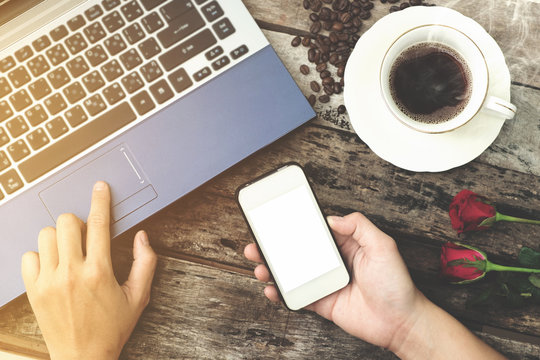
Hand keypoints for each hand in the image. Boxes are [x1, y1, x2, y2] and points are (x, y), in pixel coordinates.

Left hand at [21, 181, 157, 359]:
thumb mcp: (138, 297)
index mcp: (99, 272)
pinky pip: (28, 257)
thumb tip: (141, 237)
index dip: (101, 200)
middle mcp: (71, 273)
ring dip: (59, 237)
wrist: (83, 357)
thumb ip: (145, 263)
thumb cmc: (112, 328)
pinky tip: (53, 265)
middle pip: (66, 223)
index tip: (100, 187)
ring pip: (45, 236)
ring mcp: (49, 281)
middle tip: (85, 237)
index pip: (98, 224)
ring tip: (69, 252)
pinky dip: (40, 255)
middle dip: (77, 222)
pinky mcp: (34, 290)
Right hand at [244, 212, 425, 350]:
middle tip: (258, 242)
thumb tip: (332, 218)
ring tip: (260, 265)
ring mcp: (325, 282)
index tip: (276, 219)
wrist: (400, 322)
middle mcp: (332, 262)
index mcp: (344, 244)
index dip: (296, 225)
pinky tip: (271, 290)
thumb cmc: (396, 284)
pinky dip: (281, 294)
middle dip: (275, 246)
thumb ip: (360, 226)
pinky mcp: (322, 302)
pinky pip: (297, 296)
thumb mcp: (383, 246)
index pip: (314, 230)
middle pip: (297, 250)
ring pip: (292, 273)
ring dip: (273, 269)